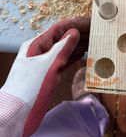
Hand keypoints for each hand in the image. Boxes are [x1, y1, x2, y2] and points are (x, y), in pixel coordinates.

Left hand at [0, 17, 89, 136]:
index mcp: (37, 44)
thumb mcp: (50, 64)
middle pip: (62, 38)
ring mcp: (43, 62)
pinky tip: (83, 54)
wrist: (18, 113)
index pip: (59, 29)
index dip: (76, 25)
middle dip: (79, 35)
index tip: (91, 23)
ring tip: (93, 42)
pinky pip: (62, 60)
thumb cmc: (31, 87)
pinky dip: (73, 57)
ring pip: (64, 49)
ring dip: (78, 45)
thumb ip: (63, 47)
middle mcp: (40, 50)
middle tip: (96, 32)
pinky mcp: (47, 73)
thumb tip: (74, 32)